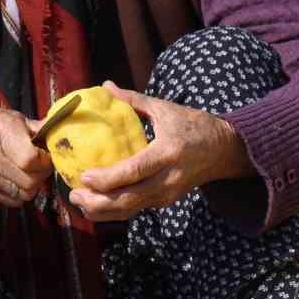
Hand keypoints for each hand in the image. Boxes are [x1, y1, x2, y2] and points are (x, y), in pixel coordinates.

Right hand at [0, 106, 53, 206]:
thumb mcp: (15, 118)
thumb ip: (39, 128)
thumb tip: (65, 130)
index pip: (29, 159)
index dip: (44, 160)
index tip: (45, 154)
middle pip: (30, 181)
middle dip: (41, 174)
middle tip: (40, 164)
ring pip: (24, 194)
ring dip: (32, 185)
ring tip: (27, 170)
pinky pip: (13, 201)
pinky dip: (19, 193)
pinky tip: (14, 177)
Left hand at [69, 82, 252, 220]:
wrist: (225, 150)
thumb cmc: (194, 126)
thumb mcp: (166, 109)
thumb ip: (134, 100)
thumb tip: (106, 87)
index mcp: (167, 152)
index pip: (135, 171)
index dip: (108, 178)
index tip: (84, 177)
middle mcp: (168, 178)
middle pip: (129, 200)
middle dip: (97, 203)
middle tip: (74, 195)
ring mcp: (168, 194)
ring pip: (131, 210)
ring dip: (102, 212)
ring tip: (80, 202)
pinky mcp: (166, 201)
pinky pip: (137, 209)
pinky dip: (114, 209)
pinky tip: (97, 202)